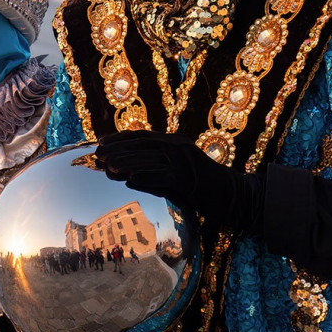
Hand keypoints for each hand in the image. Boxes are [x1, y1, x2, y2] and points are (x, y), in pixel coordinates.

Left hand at [93, 130, 263, 231]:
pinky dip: (146, 177)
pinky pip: (163, 177)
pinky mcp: (189, 180)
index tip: (101, 141)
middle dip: (118, 150)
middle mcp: (179, 147)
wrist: (233, 195)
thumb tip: (127, 172)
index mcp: (175, 142)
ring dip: (126, 163)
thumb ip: (156, 167)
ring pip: (149, 160)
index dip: (120, 138)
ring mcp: (184, 162)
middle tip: (98, 155)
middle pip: (142, 146)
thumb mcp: (177, 172)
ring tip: (108, 166)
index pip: (142, 136)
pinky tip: (130, 179)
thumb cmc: (202, 187)